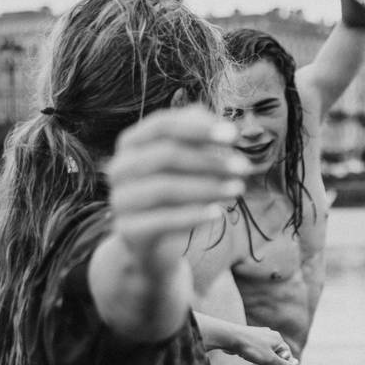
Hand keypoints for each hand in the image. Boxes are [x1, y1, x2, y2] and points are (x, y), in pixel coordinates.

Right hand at [106, 106, 246, 271]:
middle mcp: (119, 168)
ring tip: (237, 189)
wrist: (149, 240)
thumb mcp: (186, 159)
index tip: (235, 135)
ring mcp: (120, 200)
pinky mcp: (128, 230)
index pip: (163, 125)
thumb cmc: (173, 189)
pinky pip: (161, 221)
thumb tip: (221, 125)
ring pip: (164, 188)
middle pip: (165, 155)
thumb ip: (198, 135)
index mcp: (131, 142)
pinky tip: (216, 213)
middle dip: (209, 160)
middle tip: (244, 167)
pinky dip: (191, 216)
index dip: (199, 128)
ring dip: (206, 187)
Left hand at [228, 324, 298, 364]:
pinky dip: (256, 358)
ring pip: (266, 353)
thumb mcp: (268, 359)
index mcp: (278, 338)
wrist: (229, 337)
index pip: (287, 355)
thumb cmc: (250, 347)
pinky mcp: (251, 339)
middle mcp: (271, 335)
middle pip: (277, 354)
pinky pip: (257, 351)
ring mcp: (260, 336)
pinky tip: (250, 361)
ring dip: (263, 363)